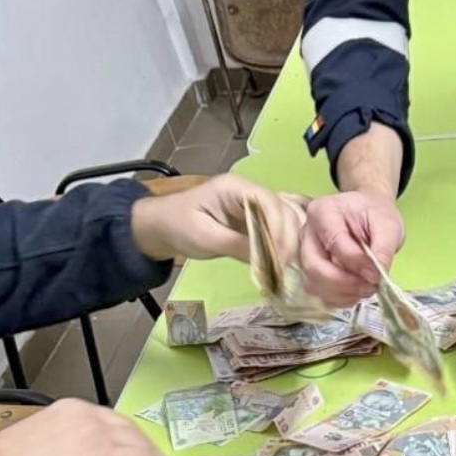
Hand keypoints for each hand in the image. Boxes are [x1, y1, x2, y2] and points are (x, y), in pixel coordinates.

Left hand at [131, 174, 294, 262]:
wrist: (164, 226)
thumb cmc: (178, 227)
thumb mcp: (203, 237)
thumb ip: (234, 244)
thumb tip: (266, 259)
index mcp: (235, 188)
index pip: (268, 202)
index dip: (278, 229)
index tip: (279, 257)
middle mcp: (251, 191)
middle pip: (283, 209)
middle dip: (288, 238)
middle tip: (284, 267)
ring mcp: (256, 204)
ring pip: (288, 217)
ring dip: (292, 240)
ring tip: (287, 265)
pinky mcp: (258, 218)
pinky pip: (280, 226)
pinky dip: (287, 241)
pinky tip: (287, 259)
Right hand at [299, 190, 405, 306]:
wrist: (370, 216)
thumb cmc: (376, 215)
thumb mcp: (388, 225)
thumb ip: (383, 249)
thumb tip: (375, 277)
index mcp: (323, 211)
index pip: (334, 242)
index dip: (356, 263)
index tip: (376, 275)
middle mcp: (308, 233)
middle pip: (315, 267)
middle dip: (345, 283)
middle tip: (371, 286)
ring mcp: (306, 254)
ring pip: (313, 284)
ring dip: (342, 294)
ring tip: (367, 288)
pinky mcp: (312, 271)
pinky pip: (319, 293)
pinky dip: (340, 298)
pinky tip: (358, 291)